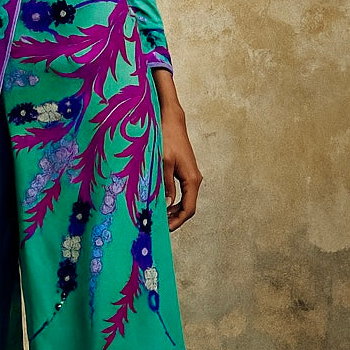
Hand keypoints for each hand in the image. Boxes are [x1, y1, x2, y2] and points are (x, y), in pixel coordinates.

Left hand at [151, 76, 201, 230]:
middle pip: (187, 207)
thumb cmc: (166, 138)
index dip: (177, 222)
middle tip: (157, 226)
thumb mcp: (163, 162)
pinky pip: (180, 191)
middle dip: (173, 218)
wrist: (171, 119)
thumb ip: (165, 185)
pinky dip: (171, 199)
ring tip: (156, 216)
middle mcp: (194, 179)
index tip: (164, 230)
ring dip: (171, 210)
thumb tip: (166, 205)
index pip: (188, 209)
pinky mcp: (183, 171)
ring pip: (183, 200)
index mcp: (192, 179)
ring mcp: (189, 176)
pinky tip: (158, 202)